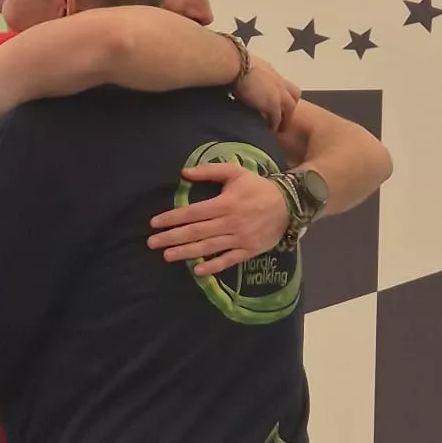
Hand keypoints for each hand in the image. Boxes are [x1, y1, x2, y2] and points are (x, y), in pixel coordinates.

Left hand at [148, 165, 289, 275]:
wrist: (289, 204)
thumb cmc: (257, 188)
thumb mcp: (235, 173)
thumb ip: (209, 171)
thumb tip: (184, 173)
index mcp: (225, 203)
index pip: (193, 212)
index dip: (172, 218)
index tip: (154, 223)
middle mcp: (230, 222)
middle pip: (196, 232)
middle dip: (172, 237)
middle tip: (152, 243)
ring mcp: (239, 239)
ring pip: (208, 247)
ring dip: (186, 252)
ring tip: (167, 256)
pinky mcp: (248, 251)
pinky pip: (228, 260)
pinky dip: (213, 266)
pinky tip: (197, 270)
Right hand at [234, 52, 301, 132]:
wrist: (236, 66)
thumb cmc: (234, 64)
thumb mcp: (245, 67)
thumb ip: (248, 74)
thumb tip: (238, 79)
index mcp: (270, 71)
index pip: (284, 83)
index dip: (284, 93)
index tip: (277, 102)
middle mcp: (278, 81)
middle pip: (294, 95)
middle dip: (290, 106)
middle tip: (283, 116)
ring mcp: (278, 93)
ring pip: (290, 109)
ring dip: (285, 119)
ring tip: (279, 128)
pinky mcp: (273, 104)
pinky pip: (278, 118)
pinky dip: (274, 125)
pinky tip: (269, 130)